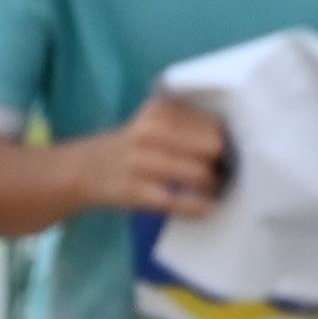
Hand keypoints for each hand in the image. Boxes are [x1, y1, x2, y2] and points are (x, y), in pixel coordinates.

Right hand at [65, 91, 234, 220]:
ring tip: (213, 190)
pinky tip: (206, 208)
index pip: (213, 126)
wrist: (83, 169)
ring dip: (214, 187)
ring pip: (200, 174)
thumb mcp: (153, 121)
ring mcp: (141, 162)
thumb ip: (188, 125)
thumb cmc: (131, 146)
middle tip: (222, 174)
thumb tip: (234, 144)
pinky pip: (181, 202)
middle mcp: (150, 131)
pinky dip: (200, 207)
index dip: (226, 143)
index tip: (228, 155)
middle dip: (222, 164)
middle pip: (212, 148)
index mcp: (159, 110)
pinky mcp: (136, 191)